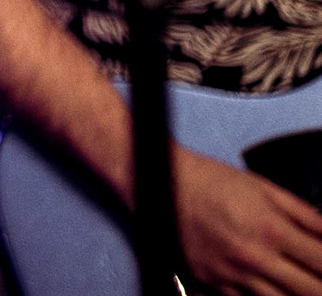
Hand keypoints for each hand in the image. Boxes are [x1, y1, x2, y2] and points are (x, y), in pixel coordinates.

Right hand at [176, 147, 321, 294]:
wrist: (159, 181)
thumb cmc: (209, 180)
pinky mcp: (212, 281)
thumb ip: (304, 213)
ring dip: (297, 294)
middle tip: (318, 277)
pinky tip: (271, 288)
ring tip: (300, 285)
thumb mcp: (263, 187)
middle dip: (321, 286)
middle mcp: (253, 256)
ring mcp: (232, 273)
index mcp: (271, 229)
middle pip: (310, 290)